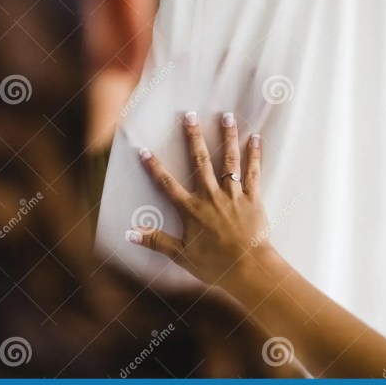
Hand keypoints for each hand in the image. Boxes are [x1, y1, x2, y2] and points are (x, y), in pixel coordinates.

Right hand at [126, 111, 273, 286]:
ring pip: (229, 160)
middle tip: (190, 115)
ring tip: (227, 116)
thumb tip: (130, 234)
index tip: (144, 150)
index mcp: (191, 210)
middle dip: (194, 137)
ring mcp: (233, 195)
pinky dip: (254, 154)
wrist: (249, 269)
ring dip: (227, 137)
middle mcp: (211, 196)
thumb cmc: (216, 265)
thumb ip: (156, 241)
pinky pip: (253, 171)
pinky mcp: (252, 198)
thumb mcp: (182, 256)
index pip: (167, 184)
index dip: (154, 167)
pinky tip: (255, 137)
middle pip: (200, 161)